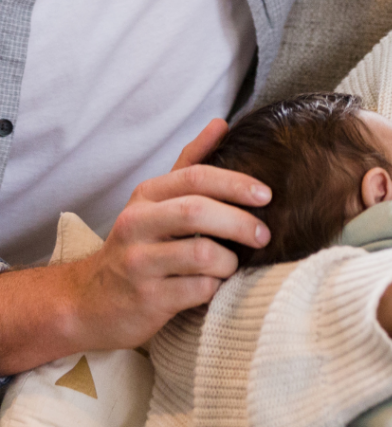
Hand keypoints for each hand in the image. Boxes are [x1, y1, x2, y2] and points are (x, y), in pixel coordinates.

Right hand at [65, 118, 272, 350]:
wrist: (89, 302)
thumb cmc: (139, 243)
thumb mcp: (157, 199)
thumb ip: (191, 161)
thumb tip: (221, 123)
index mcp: (146, 195)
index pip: (196, 177)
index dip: (236, 183)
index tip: (266, 195)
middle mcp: (136, 225)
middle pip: (198, 212)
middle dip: (239, 222)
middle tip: (263, 234)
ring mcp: (138, 263)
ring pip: (202, 254)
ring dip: (229, 260)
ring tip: (232, 264)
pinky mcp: (146, 300)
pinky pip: (198, 289)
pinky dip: (215, 287)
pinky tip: (212, 285)